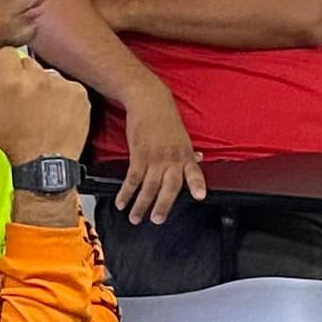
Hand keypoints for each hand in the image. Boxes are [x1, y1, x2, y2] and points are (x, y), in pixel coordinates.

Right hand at [0, 48, 90, 167]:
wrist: (45, 163)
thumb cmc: (13, 140)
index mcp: (14, 80)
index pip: (5, 53)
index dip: (0, 68)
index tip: (1, 84)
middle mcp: (40, 77)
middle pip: (27, 63)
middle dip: (21, 78)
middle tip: (20, 101)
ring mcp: (63, 84)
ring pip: (47, 75)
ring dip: (41, 87)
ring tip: (40, 111)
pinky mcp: (79, 93)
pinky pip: (65, 86)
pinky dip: (60, 97)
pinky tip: (55, 114)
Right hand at [115, 96, 205, 225]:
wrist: (149, 101)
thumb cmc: (166, 119)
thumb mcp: (182, 136)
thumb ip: (189, 153)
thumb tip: (200, 160)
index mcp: (185, 154)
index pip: (194, 172)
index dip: (197, 184)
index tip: (199, 196)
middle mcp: (171, 158)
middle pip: (169, 186)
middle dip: (163, 204)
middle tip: (157, 219)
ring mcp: (154, 157)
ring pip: (148, 186)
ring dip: (141, 204)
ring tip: (135, 218)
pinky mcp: (138, 155)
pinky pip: (132, 178)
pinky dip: (126, 192)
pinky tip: (121, 202)